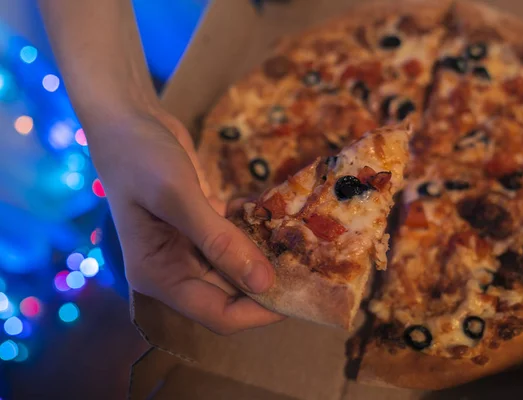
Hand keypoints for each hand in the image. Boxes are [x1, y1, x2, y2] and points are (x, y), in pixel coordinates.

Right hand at [86, 107, 283, 333]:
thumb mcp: (177, 198)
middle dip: (268, 280)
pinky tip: (266, 208)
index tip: (298, 293)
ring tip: (297, 235)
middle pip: (232, 293)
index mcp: (160, 276)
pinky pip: (237, 238)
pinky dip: (254, 227)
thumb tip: (264, 284)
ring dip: (266, 252)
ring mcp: (189, 247)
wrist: (127, 118)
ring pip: (238, 265)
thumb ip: (219, 241)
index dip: (258, 311)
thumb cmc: (141, 159)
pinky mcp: (203, 225)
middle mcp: (175, 269)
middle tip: (308, 261)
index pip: (217, 314)